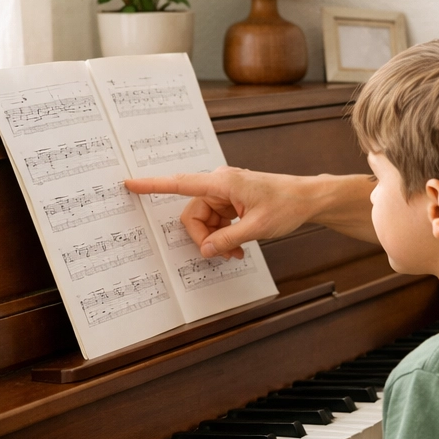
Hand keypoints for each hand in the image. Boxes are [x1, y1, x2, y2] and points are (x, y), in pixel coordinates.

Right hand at [124, 167, 322, 258]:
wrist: (309, 199)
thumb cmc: (287, 205)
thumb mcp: (257, 228)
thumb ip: (227, 240)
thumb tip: (205, 250)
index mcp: (223, 182)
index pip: (181, 183)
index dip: (153, 185)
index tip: (130, 183)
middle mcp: (220, 184)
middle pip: (193, 214)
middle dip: (204, 238)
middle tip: (223, 255)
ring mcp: (226, 192)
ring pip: (205, 220)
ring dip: (216, 240)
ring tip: (236, 254)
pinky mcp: (232, 201)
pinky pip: (217, 220)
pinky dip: (224, 236)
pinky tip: (238, 248)